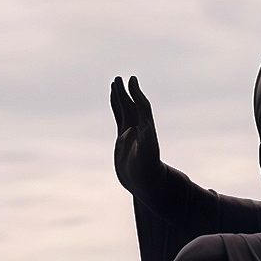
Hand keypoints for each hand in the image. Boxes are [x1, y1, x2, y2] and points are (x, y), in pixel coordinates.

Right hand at [111, 75, 161, 196]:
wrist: (146, 182)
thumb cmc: (146, 171)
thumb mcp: (143, 159)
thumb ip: (139, 144)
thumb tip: (131, 130)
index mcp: (144, 130)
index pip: (140, 108)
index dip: (136, 94)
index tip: (132, 81)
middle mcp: (138, 128)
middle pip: (131, 106)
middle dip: (125, 92)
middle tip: (118, 79)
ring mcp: (131, 131)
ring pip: (125, 109)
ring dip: (120, 97)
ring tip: (114, 84)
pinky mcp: (124, 137)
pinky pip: (120, 117)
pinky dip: (116, 108)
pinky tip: (114, 102)